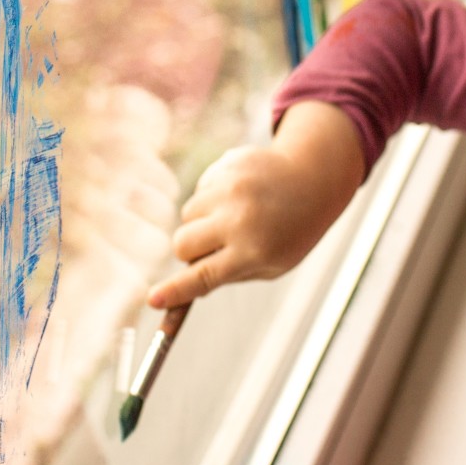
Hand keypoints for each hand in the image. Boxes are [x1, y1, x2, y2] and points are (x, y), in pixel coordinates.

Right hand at [147, 101, 365, 308]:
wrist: (312, 179)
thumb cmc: (292, 231)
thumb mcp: (272, 264)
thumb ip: (229, 273)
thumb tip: (183, 286)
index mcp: (253, 250)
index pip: (204, 276)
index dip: (176, 290)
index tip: (153, 299)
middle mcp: (239, 218)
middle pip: (183, 244)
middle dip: (188, 251)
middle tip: (210, 249)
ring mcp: (231, 187)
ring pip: (188, 214)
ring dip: (202, 222)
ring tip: (234, 217)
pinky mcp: (226, 165)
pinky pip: (199, 189)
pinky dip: (212, 197)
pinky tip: (239, 195)